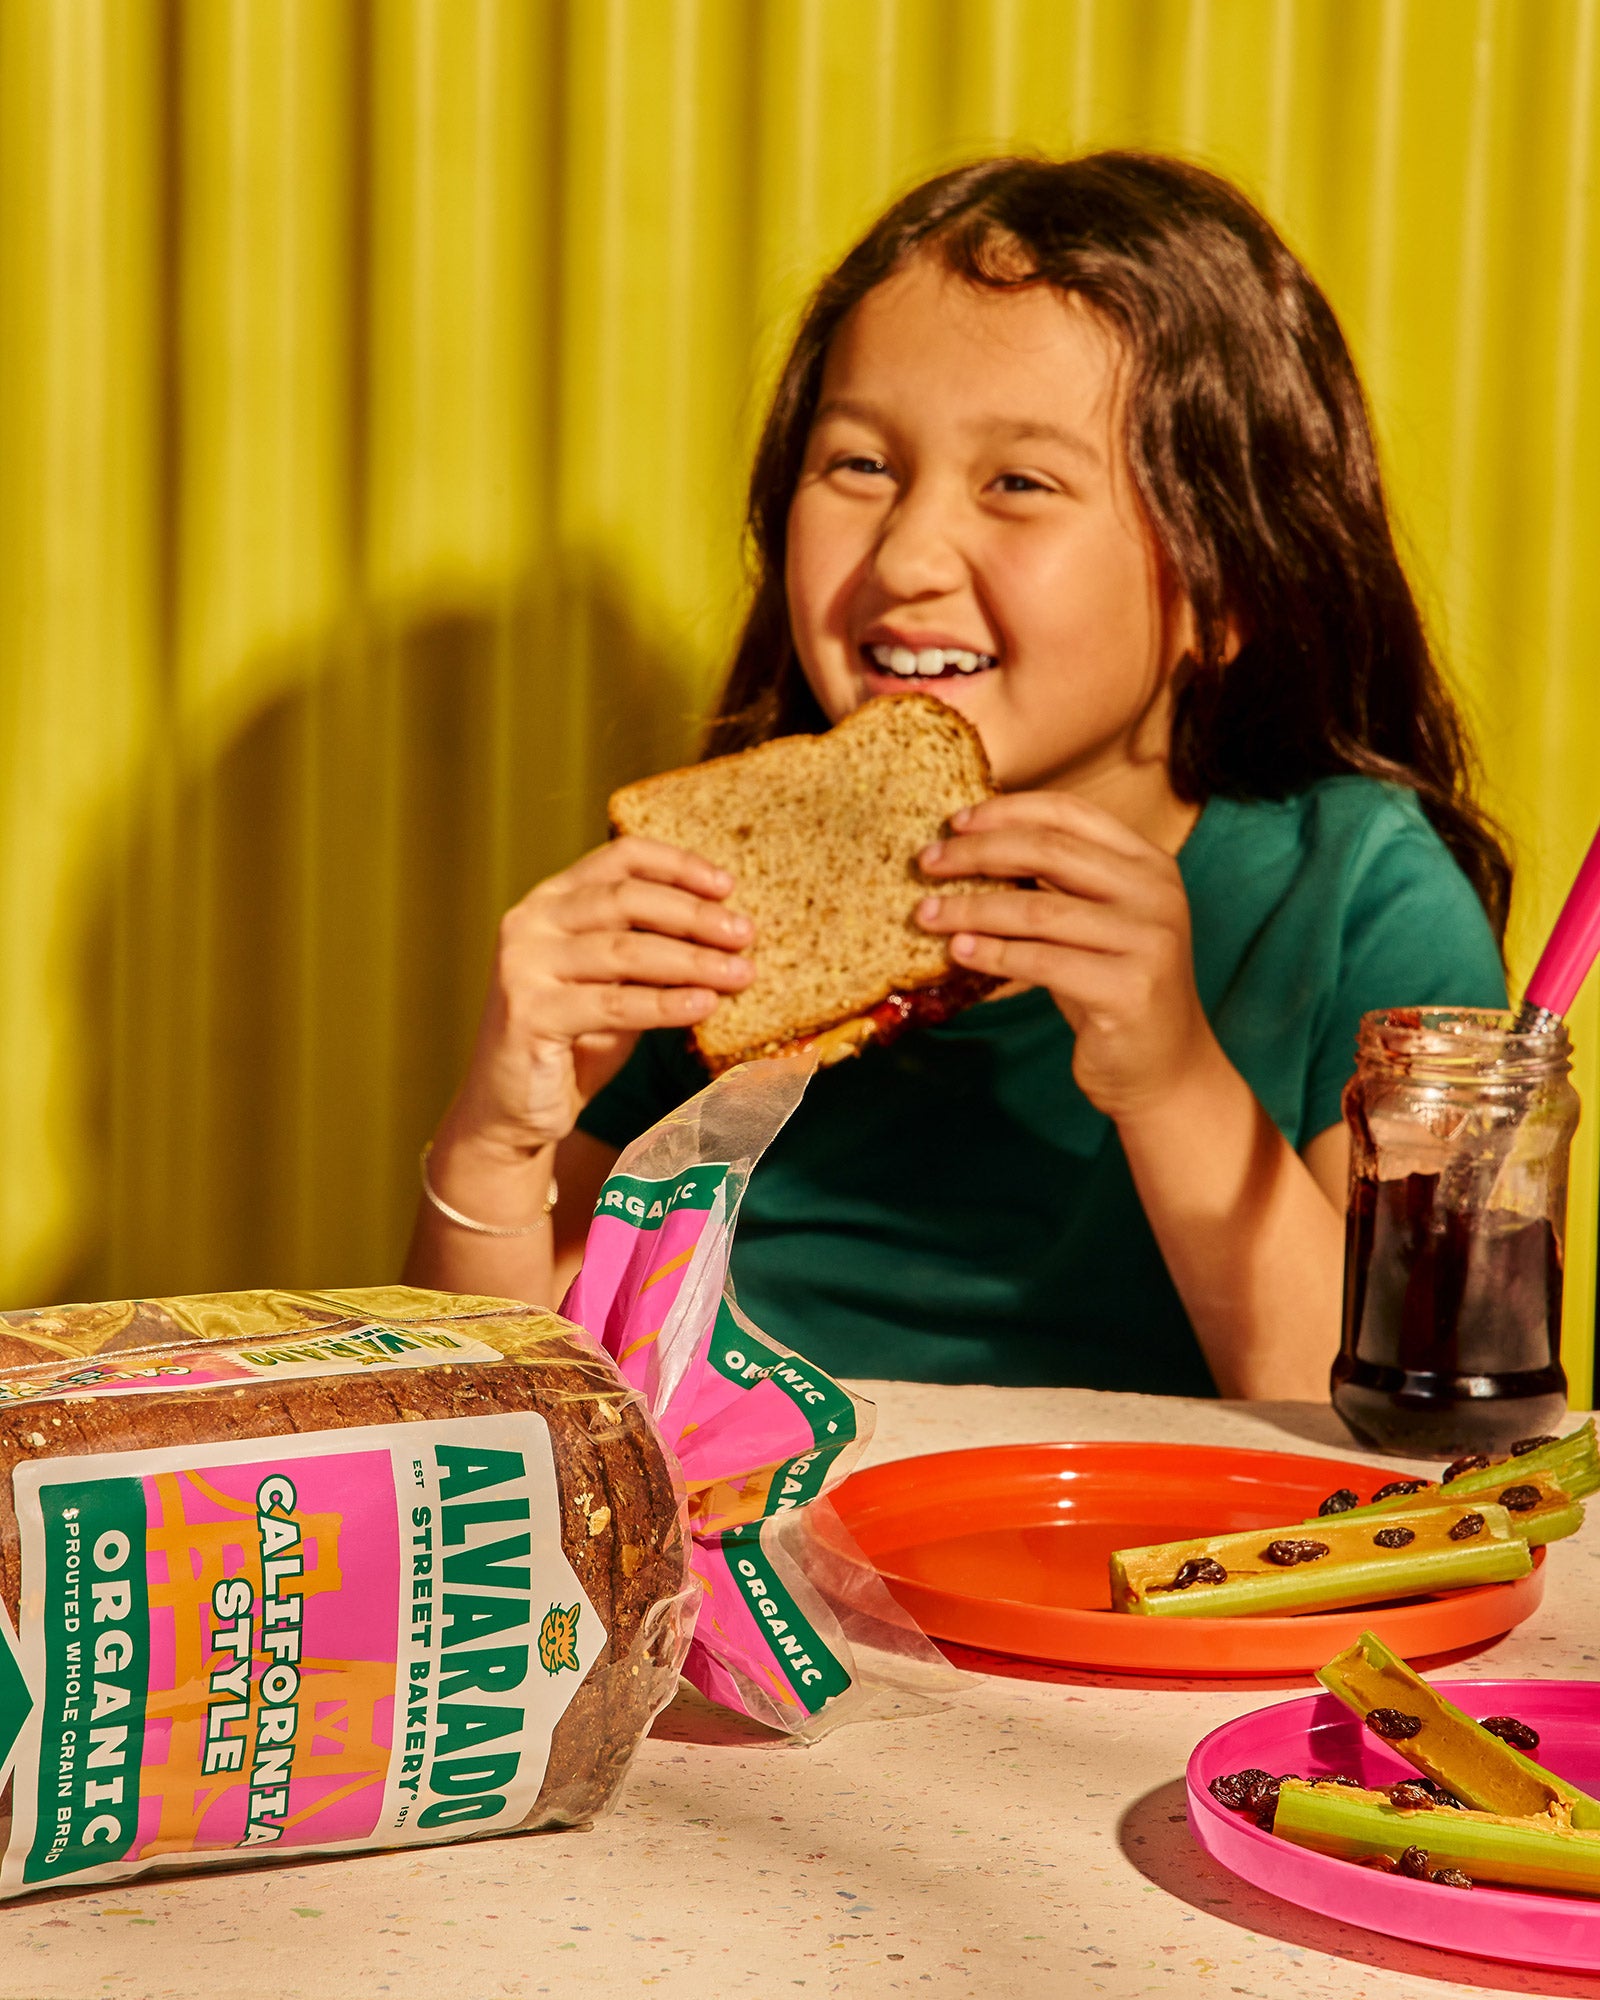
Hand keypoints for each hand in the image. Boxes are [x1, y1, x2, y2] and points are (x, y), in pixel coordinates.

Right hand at [440, 836, 753, 1159]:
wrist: (516, 1109)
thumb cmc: (575, 1041)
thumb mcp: (618, 983)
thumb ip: (652, 949)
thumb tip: (727, 930)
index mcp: (552, 900)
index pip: (620, 859)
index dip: (677, 865)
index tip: (727, 886)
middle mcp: (531, 922)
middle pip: (626, 899)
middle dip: (694, 915)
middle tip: (745, 933)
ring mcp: (523, 966)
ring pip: (625, 951)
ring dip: (692, 961)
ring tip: (741, 974)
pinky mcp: (528, 1013)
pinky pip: (614, 1005)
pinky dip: (666, 1004)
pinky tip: (705, 1005)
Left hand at [914, 791, 1215, 1121]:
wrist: (1163, 1066)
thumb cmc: (1111, 987)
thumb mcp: (1091, 922)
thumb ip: (1055, 883)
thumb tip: (967, 848)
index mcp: (1149, 863)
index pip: (1069, 812)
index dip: (1006, 811)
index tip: (954, 822)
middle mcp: (1156, 892)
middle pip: (1048, 850)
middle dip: (976, 853)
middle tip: (926, 863)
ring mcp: (1149, 939)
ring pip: (1037, 908)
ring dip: (971, 909)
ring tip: (926, 914)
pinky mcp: (1129, 989)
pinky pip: (1041, 961)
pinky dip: (991, 953)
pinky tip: (958, 951)